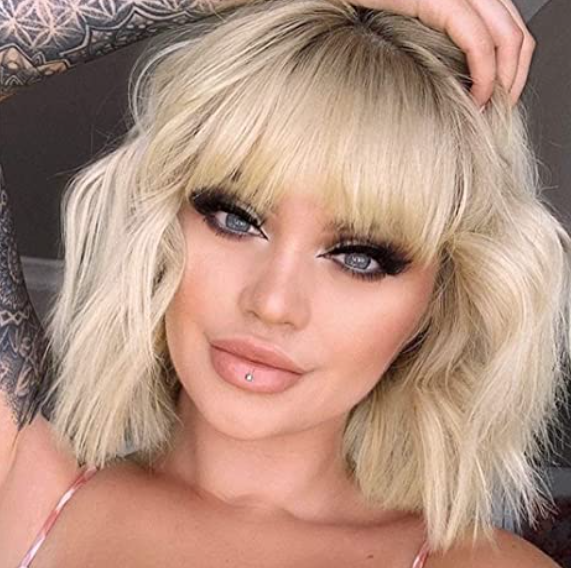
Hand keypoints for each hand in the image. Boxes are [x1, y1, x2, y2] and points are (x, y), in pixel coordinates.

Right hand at [350, 0, 535, 108]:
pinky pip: (477, 42)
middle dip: (513, 79)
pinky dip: (483, 75)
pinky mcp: (439, 0)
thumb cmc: (359, 12)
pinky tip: (474, 98)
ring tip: (487, 111)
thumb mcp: (406, 31)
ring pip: (508, 38)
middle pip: (516, 33)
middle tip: (499, 111)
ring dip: (504, 83)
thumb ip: (434, 43)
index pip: (509, 27)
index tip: (498, 99)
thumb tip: (453, 78)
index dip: (512, 67)